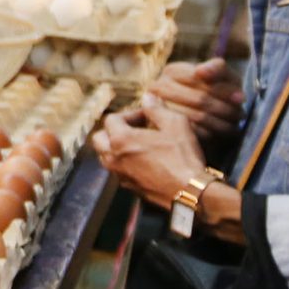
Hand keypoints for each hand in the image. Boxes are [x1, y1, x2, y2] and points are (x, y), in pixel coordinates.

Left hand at [91, 102, 211, 208]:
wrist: (188, 191)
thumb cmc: (182, 156)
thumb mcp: (175, 124)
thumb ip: (157, 109)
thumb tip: (147, 97)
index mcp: (120, 140)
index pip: (111, 119)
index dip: (129, 114)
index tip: (146, 116)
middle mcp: (113, 158)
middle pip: (99, 138)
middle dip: (114, 130)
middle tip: (135, 128)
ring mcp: (119, 174)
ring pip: (106, 156)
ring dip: (116, 147)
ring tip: (139, 143)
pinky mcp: (128, 187)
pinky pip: (118, 170)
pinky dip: (125, 162)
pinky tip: (145, 160)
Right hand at [142, 57, 243, 144]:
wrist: (198, 109)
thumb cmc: (214, 88)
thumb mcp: (219, 74)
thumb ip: (216, 67)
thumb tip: (202, 72)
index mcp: (172, 71)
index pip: (200, 79)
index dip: (223, 89)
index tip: (241, 98)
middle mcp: (159, 88)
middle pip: (199, 99)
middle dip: (223, 108)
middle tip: (240, 115)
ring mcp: (157, 109)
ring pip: (196, 117)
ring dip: (219, 122)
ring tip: (234, 125)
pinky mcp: (162, 128)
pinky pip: (190, 132)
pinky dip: (208, 133)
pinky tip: (220, 133)